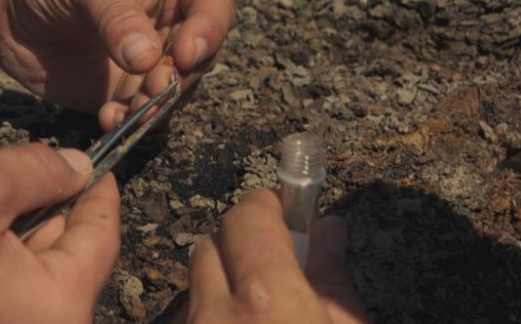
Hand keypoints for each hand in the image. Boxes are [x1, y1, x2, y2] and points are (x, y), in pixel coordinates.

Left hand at [0, 0, 235, 129]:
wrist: (3, 14)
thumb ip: (118, 15)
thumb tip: (149, 58)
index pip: (215, 0)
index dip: (211, 28)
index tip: (186, 52)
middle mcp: (175, 23)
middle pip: (204, 53)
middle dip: (183, 74)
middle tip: (156, 83)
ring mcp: (154, 62)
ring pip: (180, 90)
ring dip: (160, 103)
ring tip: (132, 108)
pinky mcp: (131, 93)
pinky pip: (146, 115)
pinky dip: (132, 122)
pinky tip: (108, 118)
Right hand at [0, 144, 119, 322]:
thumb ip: (40, 170)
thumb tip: (80, 168)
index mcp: (55, 311)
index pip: (102, 241)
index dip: (102, 194)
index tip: (100, 164)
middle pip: (71, 257)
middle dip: (60, 208)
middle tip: (50, 168)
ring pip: (36, 270)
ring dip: (28, 228)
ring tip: (3, 196)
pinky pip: (7, 288)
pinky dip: (3, 254)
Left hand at [178, 190, 369, 323]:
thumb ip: (334, 278)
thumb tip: (327, 229)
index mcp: (265, 301)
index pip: (246, 217)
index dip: (265, 207)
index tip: (281, 210)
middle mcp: (215, 316)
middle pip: (210, 245)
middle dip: (239, 244)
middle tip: (272, 264)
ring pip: (194, 286)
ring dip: (220, 284)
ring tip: (255, 309)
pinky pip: (186, 317)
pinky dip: (208, 315)